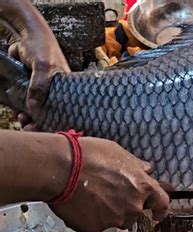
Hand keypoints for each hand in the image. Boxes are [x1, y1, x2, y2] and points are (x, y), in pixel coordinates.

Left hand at [0, 0, 69, 129]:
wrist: (26, 35)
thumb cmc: (42, 47)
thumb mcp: (43, 65)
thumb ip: (39, 86)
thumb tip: (32, 107)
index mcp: (66, 87)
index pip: (66, 109)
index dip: (58, 121)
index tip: (48, 129)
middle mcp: (56, 90)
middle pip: (52, 113)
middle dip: (41, 123)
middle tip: (31, 128)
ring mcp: (42, 90)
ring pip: (38, 110)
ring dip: (30, 118)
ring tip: (23, 121)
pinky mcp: (29, 87)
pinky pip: (27, 103)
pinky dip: (22, 110)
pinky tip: (19, 114)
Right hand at [49, 138, 169, 231]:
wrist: (61, 169)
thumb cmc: (91, 156)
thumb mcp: (120, 153)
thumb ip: (136, 166)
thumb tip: (146, 170)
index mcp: (142, 186)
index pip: (162, 203)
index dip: (161, 208)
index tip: (158, 212)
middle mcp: (132, 206)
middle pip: (136, 212)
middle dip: (127, 205)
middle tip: (111, 193)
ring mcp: (114, 219)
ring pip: (118, 220)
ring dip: (111, 212)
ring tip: (94, 196)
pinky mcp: (95, 228)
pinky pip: (98, 225)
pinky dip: (92, 216)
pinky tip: (82, 203)